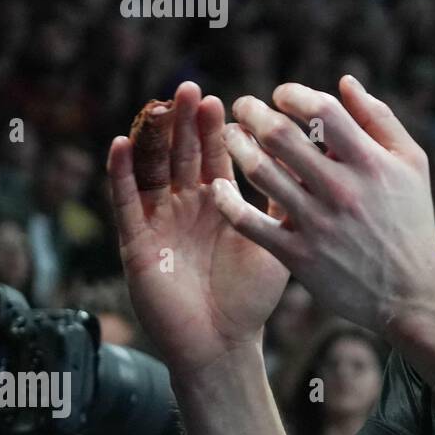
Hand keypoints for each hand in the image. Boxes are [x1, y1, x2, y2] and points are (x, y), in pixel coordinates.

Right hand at [107, 81, 290, 376]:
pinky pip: (126, 202)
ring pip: (155, 169)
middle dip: (190, 123)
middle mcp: (187, 206)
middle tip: (196, 89)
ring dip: (158, 137)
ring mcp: (161, 221)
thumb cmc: (251, 297)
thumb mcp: (274, 241)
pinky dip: (121, 173)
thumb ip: (283, 204)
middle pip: (185, 155)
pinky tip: (121, 143)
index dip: (221, 129)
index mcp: (220, 204)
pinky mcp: (137, 242)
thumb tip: (314, 162)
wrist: (222, 345)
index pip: (218, 156)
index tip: (232, 100)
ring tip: (164, 104)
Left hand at [213, 75, 434, 333]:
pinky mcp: (298, 255)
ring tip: (230, 135)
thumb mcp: (411, 164)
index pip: (323, 110)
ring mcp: (318, 224)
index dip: (293, 93)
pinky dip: (228, 200)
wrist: (410, 291)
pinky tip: (218, 185)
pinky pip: (249, 222)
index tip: (281, 95)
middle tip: (244, 106)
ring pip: (260, 172)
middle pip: (282, 136)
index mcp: (371, 163)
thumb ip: (379, 119)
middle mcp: (343, 190)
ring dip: (237, 145)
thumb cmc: (410, 219)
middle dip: (254, 111)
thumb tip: (345, 82)